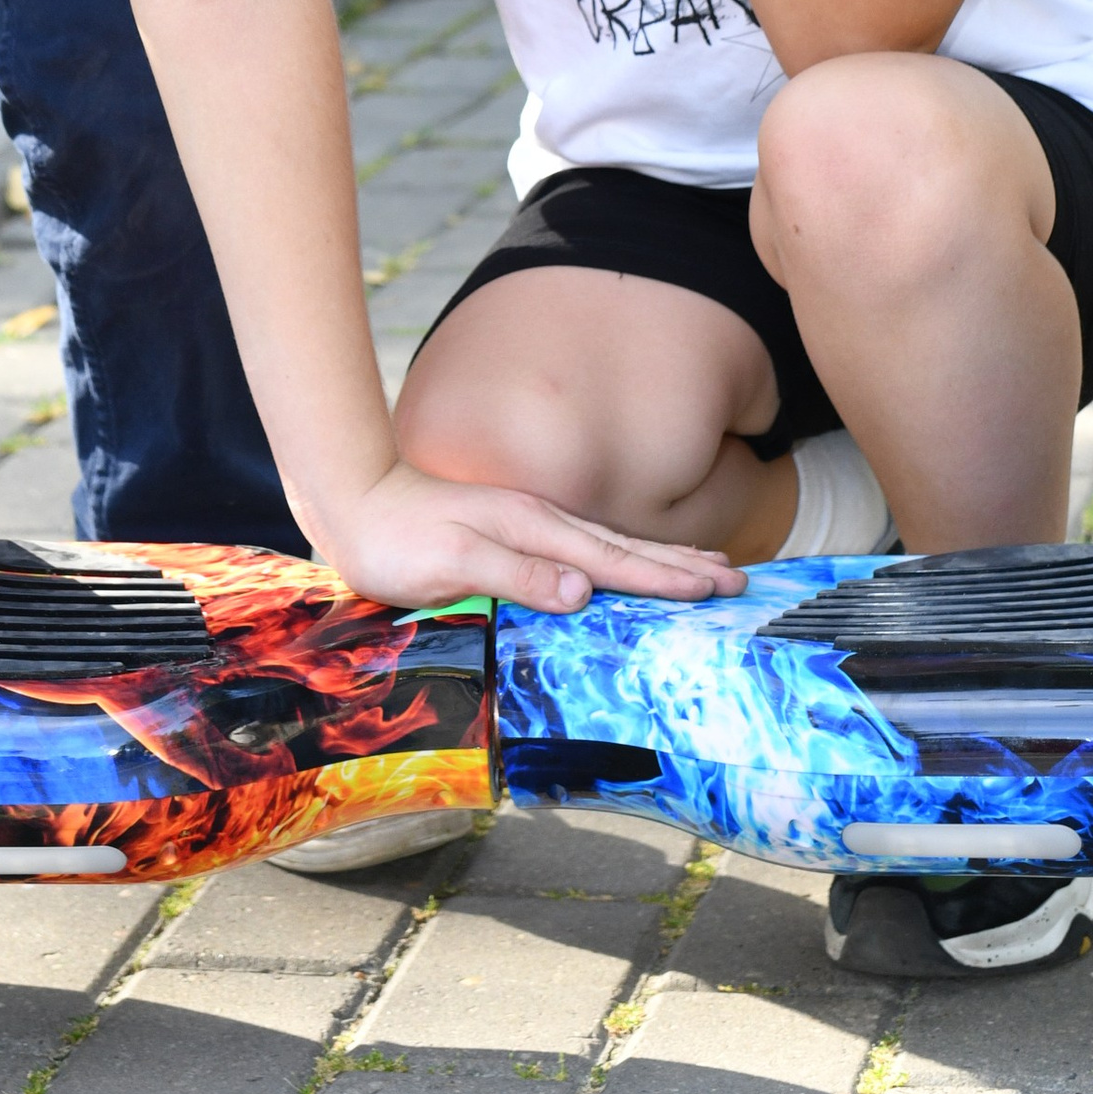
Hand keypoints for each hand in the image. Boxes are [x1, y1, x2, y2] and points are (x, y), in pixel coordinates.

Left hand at [314, 456, 740, 614]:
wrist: (356, 501)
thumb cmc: (396, 541)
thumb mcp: (452, 561)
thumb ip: (516, 574)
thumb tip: (583, 592)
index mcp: (535, 529)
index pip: (612, 560)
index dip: (665, 577)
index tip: (715, 587)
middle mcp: (542, 521)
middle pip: (626, 546)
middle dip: (682, 564)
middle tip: (737, 578)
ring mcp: (531, 524)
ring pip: (611, 543)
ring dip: (661, 557)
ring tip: (706, 565)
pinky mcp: (517, 532)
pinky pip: (587, 547)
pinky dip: (622, 556)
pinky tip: (628, 564)